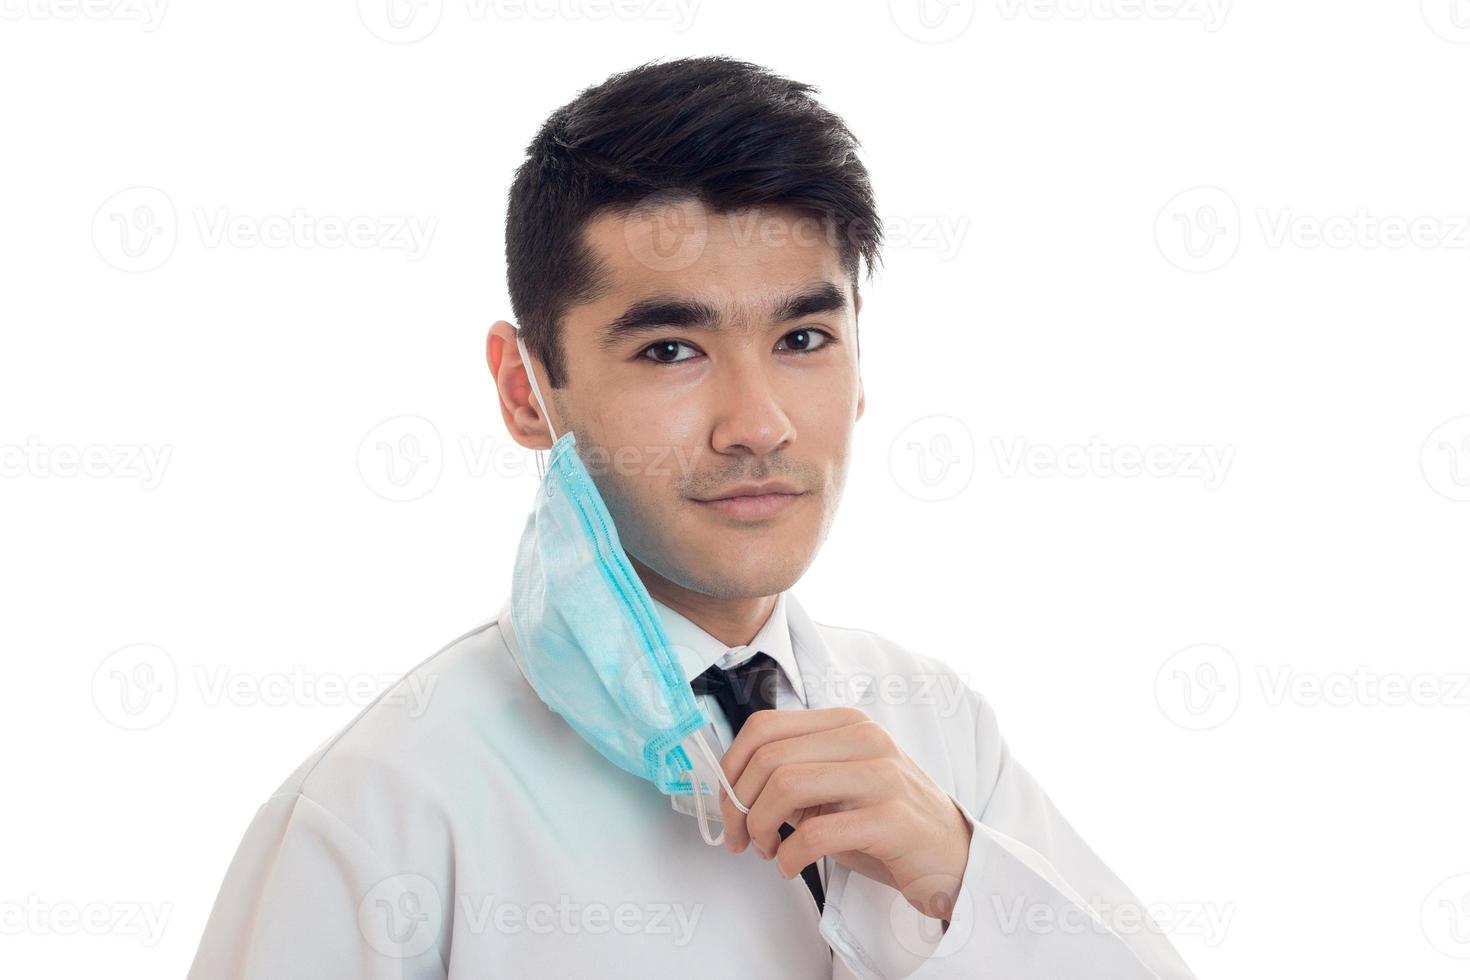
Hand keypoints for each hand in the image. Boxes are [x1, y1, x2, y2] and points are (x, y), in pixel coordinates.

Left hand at [717, 706, 972, 921]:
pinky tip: (790, 866)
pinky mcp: (891, 818)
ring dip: (760, 827)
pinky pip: (814, 833)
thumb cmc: (886, 823)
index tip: (728, 805)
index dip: (731, 768)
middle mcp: (865, 738)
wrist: (954, 857)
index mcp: (847, 723)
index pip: (765, 727)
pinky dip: (788, 856)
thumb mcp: (839, 785)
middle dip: (739, 805)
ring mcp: (882, 775)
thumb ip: (796, 773)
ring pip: (785, 786)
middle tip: (740, 838)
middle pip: (769, 758)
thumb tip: (735, 787)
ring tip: (766, 850)